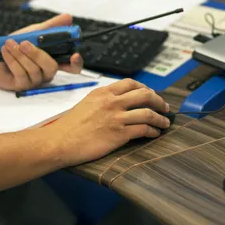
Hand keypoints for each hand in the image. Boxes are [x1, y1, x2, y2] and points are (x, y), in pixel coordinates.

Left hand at [0, 14, 83, 90]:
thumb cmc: (17, 43)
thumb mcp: (35, 31)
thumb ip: (52, 26)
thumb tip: (69, 17)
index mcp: (54, 60)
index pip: (72, 67)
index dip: (76, 63)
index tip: (74, 55)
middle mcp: (46, 73)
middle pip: (52, 68)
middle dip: (38, 54)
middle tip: (24, 43)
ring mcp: (34, 81)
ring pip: (34, 70)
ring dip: (20, 54)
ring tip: (9, 43)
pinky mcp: (21, 86)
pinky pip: (20, 74)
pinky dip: (12, 60)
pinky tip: (6, 51)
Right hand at [50, 79, 171, 165]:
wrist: (59, 142)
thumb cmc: (69, 127)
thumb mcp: (86, 104)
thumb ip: (103, 100)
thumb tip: (119, 102)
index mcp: (103, 92)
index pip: (131, 83)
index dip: (146, 88)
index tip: (152, 94)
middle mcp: (111, 102)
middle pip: (145, 95)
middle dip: (159, 100)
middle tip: (164, 107)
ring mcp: (116, 117)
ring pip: (148, 112)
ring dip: (161, 118)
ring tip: (165, 123)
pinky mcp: (118, 133)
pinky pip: (143, 129)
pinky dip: (153, 131)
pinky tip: (155, 134)